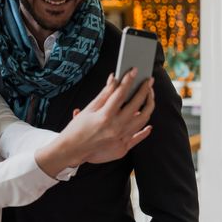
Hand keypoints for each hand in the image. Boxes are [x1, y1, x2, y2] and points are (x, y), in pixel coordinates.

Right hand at [34, 68, 154, 177]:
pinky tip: (148, 124)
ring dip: (148, 107)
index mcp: (104, 116)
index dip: (128, 80)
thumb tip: (114, 78)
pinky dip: (145, 130)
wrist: (72, 151)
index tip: (135, 70)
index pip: (121, 94)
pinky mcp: (122, 149)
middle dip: (145, 91)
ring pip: (142, 120)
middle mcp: (115, 128)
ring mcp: (120, 139)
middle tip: (149, 81)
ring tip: (149, 97)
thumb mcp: (89, 108)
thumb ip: (105, 93)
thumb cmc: (78, 128)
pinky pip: (138, 138)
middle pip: (136, 106)